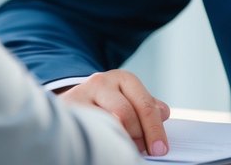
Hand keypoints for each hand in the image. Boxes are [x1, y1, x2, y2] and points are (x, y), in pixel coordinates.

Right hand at [57, 69, 171, 155]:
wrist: (70, 102)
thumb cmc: (107, 104)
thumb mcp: (128, 99)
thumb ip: (145, 106)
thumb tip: (163, 113)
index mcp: (122, 78)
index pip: (144, 105)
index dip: (154, 129)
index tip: (160, 149)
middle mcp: (101, 82)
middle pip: (126, 114)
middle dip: (136, 136)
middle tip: (139, 150)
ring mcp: (81, 94)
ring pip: (106, 121)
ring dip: (118, 138)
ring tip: (120, 148)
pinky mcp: (67, 108)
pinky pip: (89, 127)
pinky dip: (101, 138)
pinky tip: (104, 144)